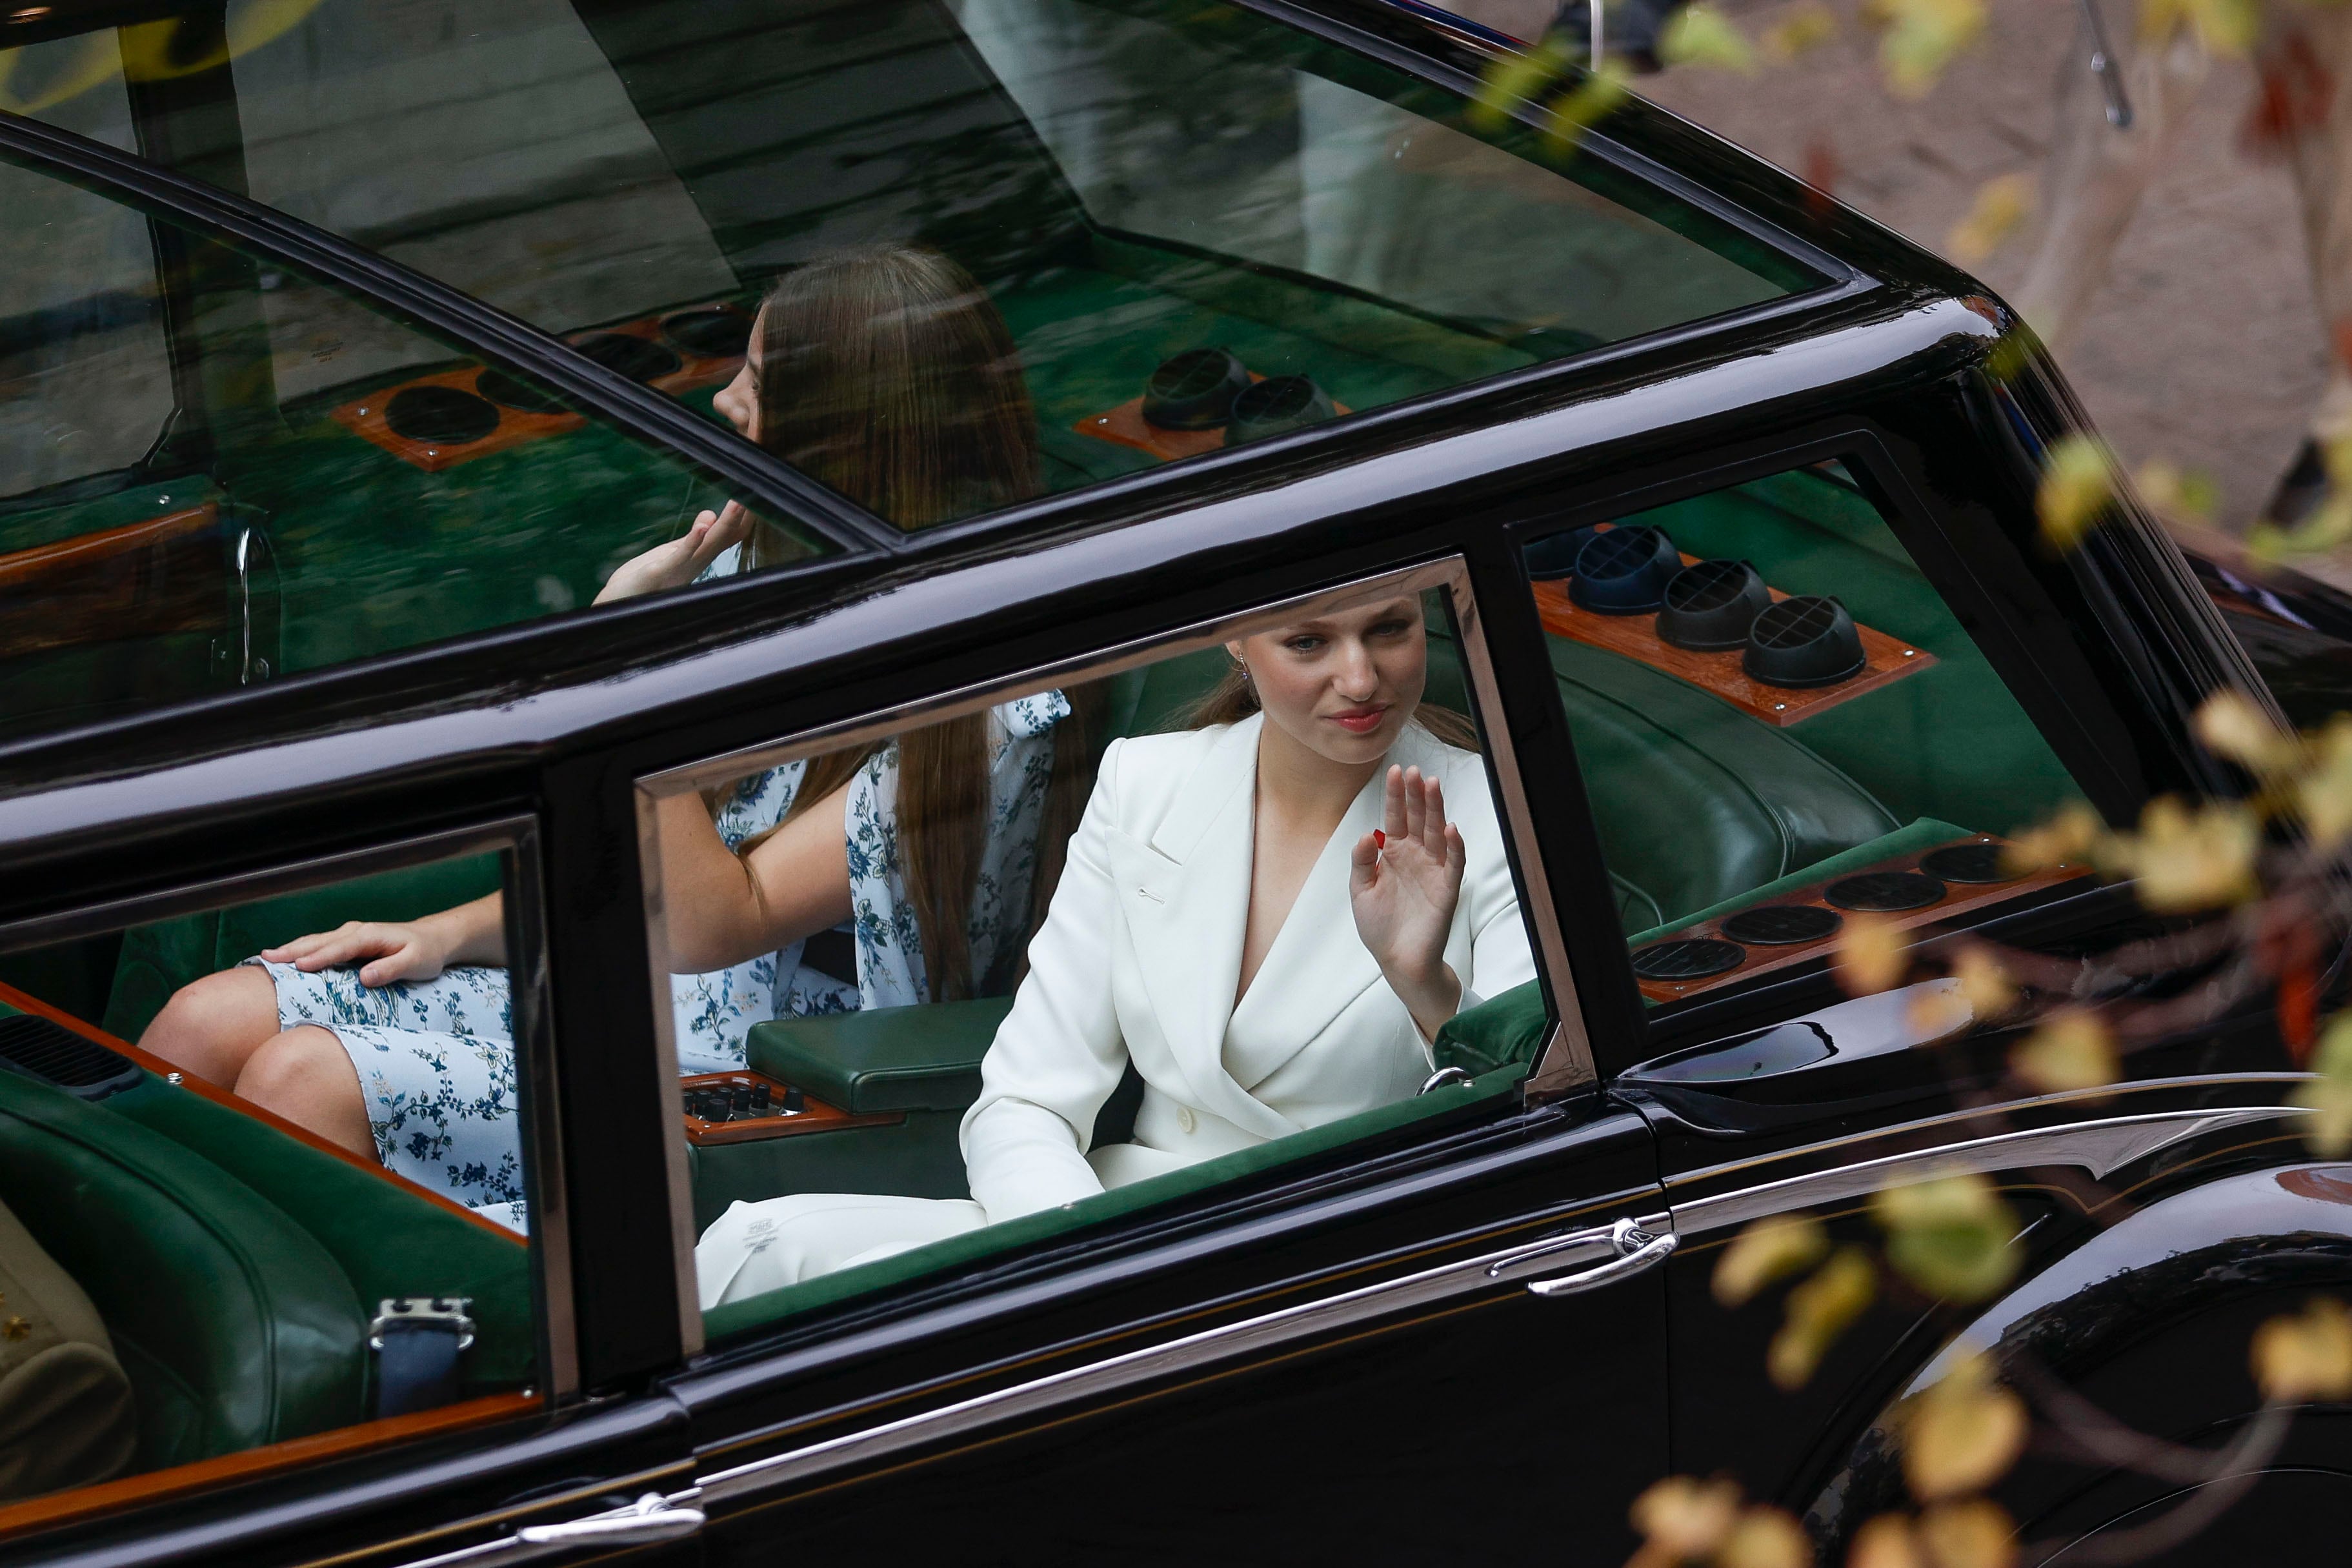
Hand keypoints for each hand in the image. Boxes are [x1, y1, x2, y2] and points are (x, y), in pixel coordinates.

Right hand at [259, 921, 452, 988]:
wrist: (433, 939)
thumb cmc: (425, 953)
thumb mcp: (415, 963)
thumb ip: (391, 969)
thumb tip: (364, 977)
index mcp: (369, 936)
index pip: (340, 948)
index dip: (319, 957)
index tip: (298, 967)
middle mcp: (355, 931)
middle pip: (319, 941)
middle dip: (292, 950)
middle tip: (265, 959)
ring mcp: (350, 935)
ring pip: (316, 941)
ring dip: (292, 949)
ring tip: (266, 958)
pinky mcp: (348, 941)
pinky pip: (321, 945)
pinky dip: (301, 950)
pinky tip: (286, 958)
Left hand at [593, 501, 752, 604]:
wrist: (621, 602)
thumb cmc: (646, 578)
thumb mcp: (674, 551)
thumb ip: (694, 537)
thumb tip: (711, 515)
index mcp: (700, 556)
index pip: (731, 534)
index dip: (745, 515)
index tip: (756, 492)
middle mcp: (697, 563)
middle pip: (726, 536)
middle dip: (741, 513)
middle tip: (756, 491)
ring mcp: (682, 568)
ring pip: (710, 543)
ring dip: (725, 523)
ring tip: (738, 502)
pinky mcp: (663, 571)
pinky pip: (682, 555)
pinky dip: (694, 540)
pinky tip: (703, 525)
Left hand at [1349, 765, 1465, 1039]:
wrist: (1398, 960)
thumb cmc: (1379, 926)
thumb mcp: (1361, 891)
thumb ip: (1361, 862)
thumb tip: (1368, 833)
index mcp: (1393, 855)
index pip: (1396, 819)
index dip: (1396, 796)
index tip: (1395, 771)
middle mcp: (1415, 857)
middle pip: (1418, 820)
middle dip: (1417, 795)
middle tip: (1415, 771)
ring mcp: (1433, 871)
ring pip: (1437, 834)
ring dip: (1436, 811)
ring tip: (1433, 786)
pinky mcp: (1446, 889)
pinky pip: (1453, 864)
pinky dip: (1454, 846)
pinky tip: (1451, 828)